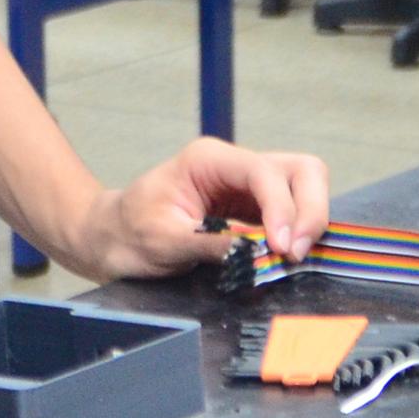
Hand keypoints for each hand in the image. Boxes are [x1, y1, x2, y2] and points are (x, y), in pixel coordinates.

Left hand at [62, 137, 333, 280]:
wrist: (109, 240)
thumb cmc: (127, 235)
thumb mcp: (161, 243)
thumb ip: (209, 245)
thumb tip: (253, 254)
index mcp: (208, 160)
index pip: (264, 173)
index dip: (282, 208)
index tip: (280, 248)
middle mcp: (234, 166)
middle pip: (301, 170)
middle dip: (309, 210)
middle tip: (293, 253)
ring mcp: (248, 186)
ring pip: (305, 187)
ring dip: (308, 221)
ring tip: (291, 257)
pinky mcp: (254, 210)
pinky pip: (293, 212)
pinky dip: (298, 232)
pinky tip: (285, 257)